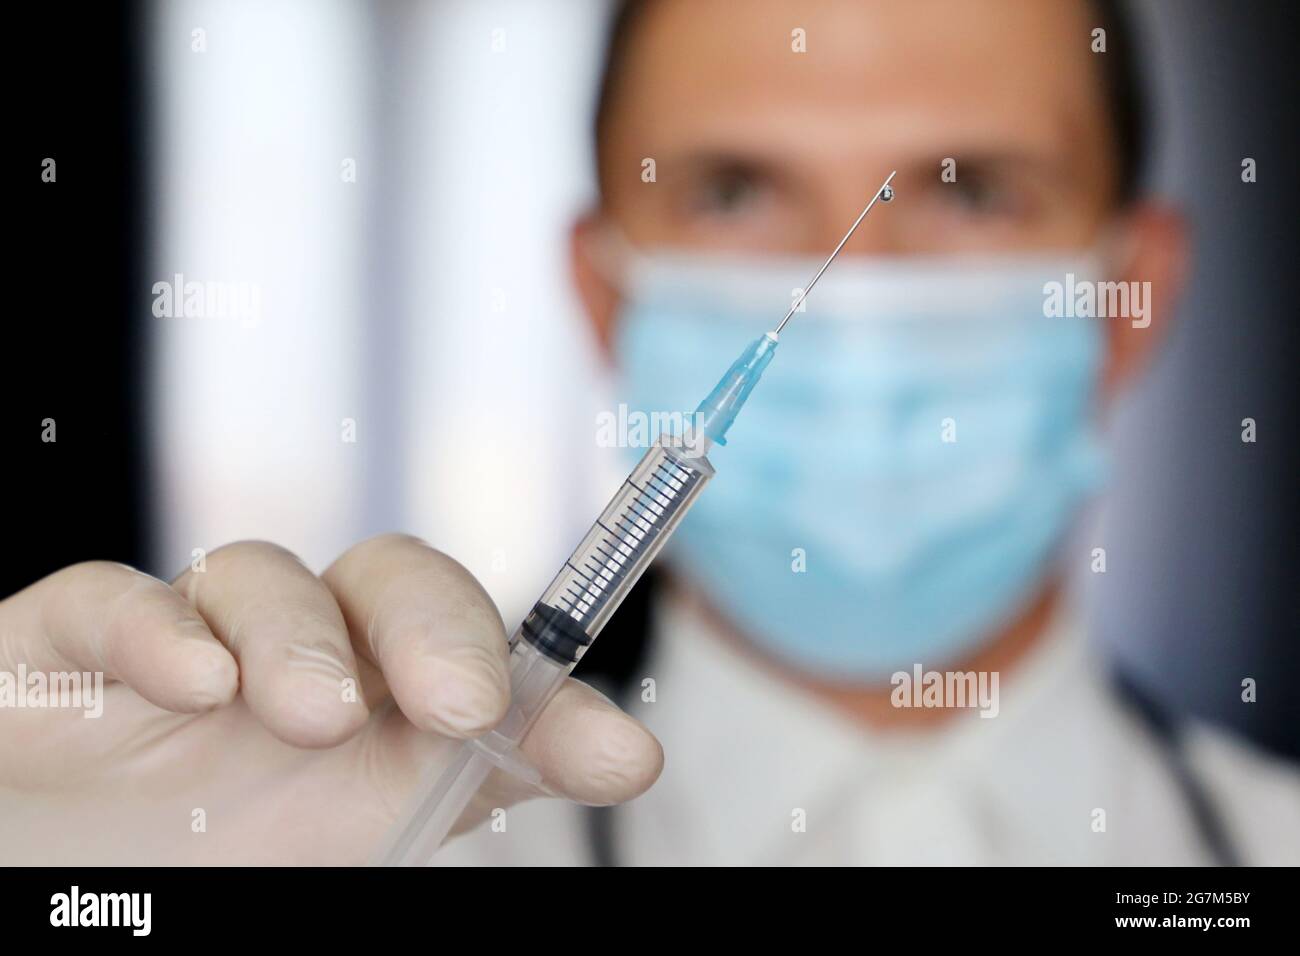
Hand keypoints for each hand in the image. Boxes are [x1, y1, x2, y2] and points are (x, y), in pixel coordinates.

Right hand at [0, 534, 661, 863]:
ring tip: (314, 713)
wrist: (54, 871)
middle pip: (390, 581)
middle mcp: (297, 660)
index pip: (484, 668)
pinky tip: (193, 681)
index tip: (616, 756)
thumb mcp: (357, 834)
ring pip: (261, 574)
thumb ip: (468, 782)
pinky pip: (114, 595)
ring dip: (299, 634)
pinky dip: (158, 627)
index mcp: (374, 713)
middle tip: (461, 703)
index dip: (556, 703)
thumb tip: (629, 752)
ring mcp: (187, 643)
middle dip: (437, 629)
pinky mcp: (69, 642)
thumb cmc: (198, 860)